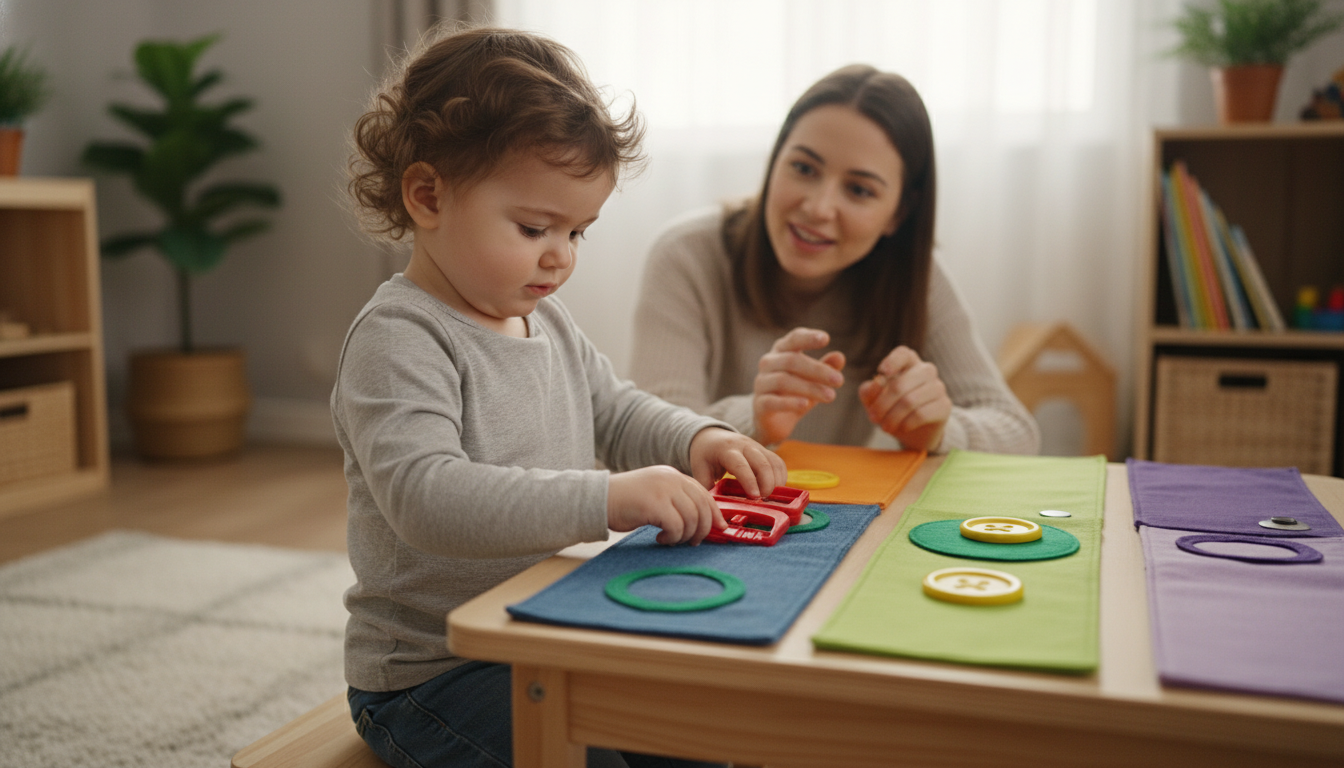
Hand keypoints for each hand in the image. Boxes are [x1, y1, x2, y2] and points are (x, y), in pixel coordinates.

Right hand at [607, 466, 725, 545]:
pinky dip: (672, 538)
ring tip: (672, 540)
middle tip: (693, 542)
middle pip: (702, 507)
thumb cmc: (625, 502)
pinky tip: (660, 539)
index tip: (719, 528)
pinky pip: (677, 526)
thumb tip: (701, 521)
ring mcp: (663, 490)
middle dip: (703, 529)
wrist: (597, 499)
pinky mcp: (654, 504)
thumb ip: (676, 500)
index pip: (704, 494)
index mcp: (673, 475)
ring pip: (692, 518)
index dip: (715, 513)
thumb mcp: (655, 493)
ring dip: (685, 536)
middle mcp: (671, 479)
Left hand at [687, 427, 786, 498]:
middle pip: (762, 463)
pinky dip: (781, 477)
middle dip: (767, 484)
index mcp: (726, 450)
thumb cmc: (705, 456)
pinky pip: (778, 463)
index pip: (740, 465)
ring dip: (776, 482)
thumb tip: (714, 510)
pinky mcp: (765, 451)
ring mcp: (757, 447)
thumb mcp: (700, 469)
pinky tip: (776, 491)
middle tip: (764, 501)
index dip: (749, 481)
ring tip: (770, 499)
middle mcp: (744, 446)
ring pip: (774, 462)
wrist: (712, 437)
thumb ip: (706, 488)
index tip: (755, 497)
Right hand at [752, 327, 845, 445]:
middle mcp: (768, 363)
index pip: (794, 339)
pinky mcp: (759, 404)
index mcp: (782, 351)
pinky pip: (772, 401)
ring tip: (831, 396)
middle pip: (791, 361)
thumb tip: (840, 357)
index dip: (808, 338)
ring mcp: (761, 383)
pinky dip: (789, 402)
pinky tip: (805, 405)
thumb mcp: (814, 380)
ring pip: (783, 380)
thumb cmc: (795, 393)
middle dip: (817, 370)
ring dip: (809, 388)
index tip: (826, 338)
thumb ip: (826, 368)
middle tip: (839, 380)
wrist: (773, 421)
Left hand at [857, 345, 950, 451]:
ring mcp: (937, 387)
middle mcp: (926, 370)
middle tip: (874, 418)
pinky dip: (906, 424)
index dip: (892, 361)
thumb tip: (876, 383)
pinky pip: (921, 414)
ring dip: (892, 417)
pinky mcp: (944, 405)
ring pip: (910, 401)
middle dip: (882, 405)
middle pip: (900, 384)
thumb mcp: (874, 400)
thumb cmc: (892, 408)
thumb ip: (869, 390)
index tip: (882, 372)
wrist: (915, 431)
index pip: (903, 353)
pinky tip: (902, 428)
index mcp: (908, 363)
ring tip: (885, 427)